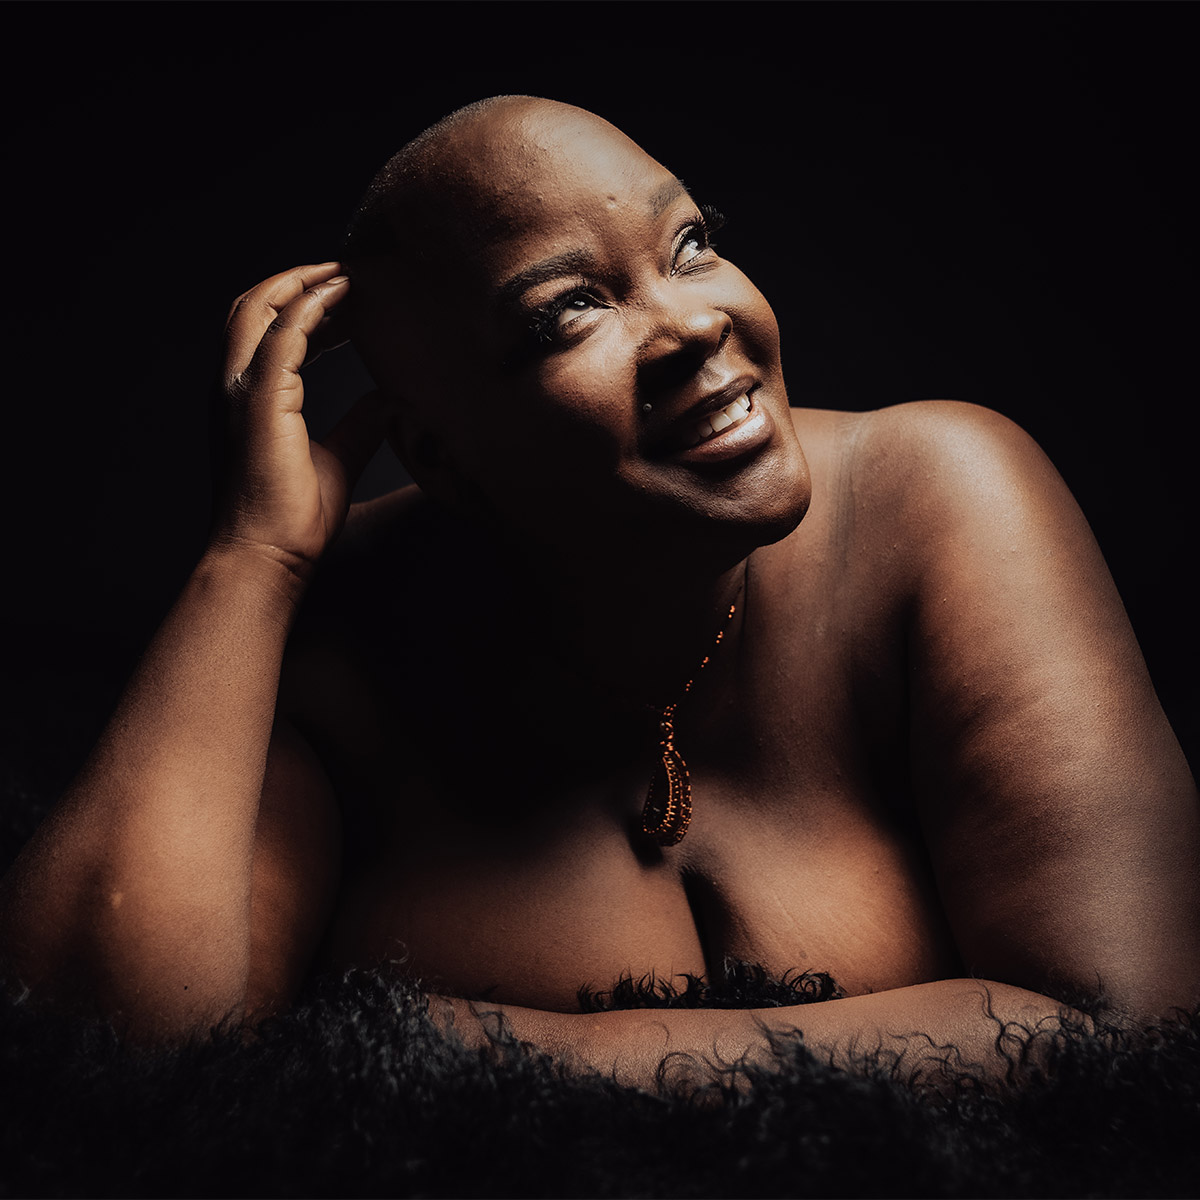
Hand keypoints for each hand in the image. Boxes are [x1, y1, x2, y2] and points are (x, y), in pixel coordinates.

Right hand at [214, 262, 389, 573]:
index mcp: (246, 399)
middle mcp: (233, 386)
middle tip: (343, 272)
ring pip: (259, 307)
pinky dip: (311, 305)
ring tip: (344, 273)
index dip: (301, 307)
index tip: (341, 298)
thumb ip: (359, 425)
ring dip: (301, 282)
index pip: (265, 332)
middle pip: (252, 306)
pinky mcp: (259, 397)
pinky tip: (343, 294)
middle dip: (295, 281)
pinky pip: (282, 333)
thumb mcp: (339, 459)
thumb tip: (390, 401)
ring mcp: (240, 389)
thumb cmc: (293, 520)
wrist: (267, 556)